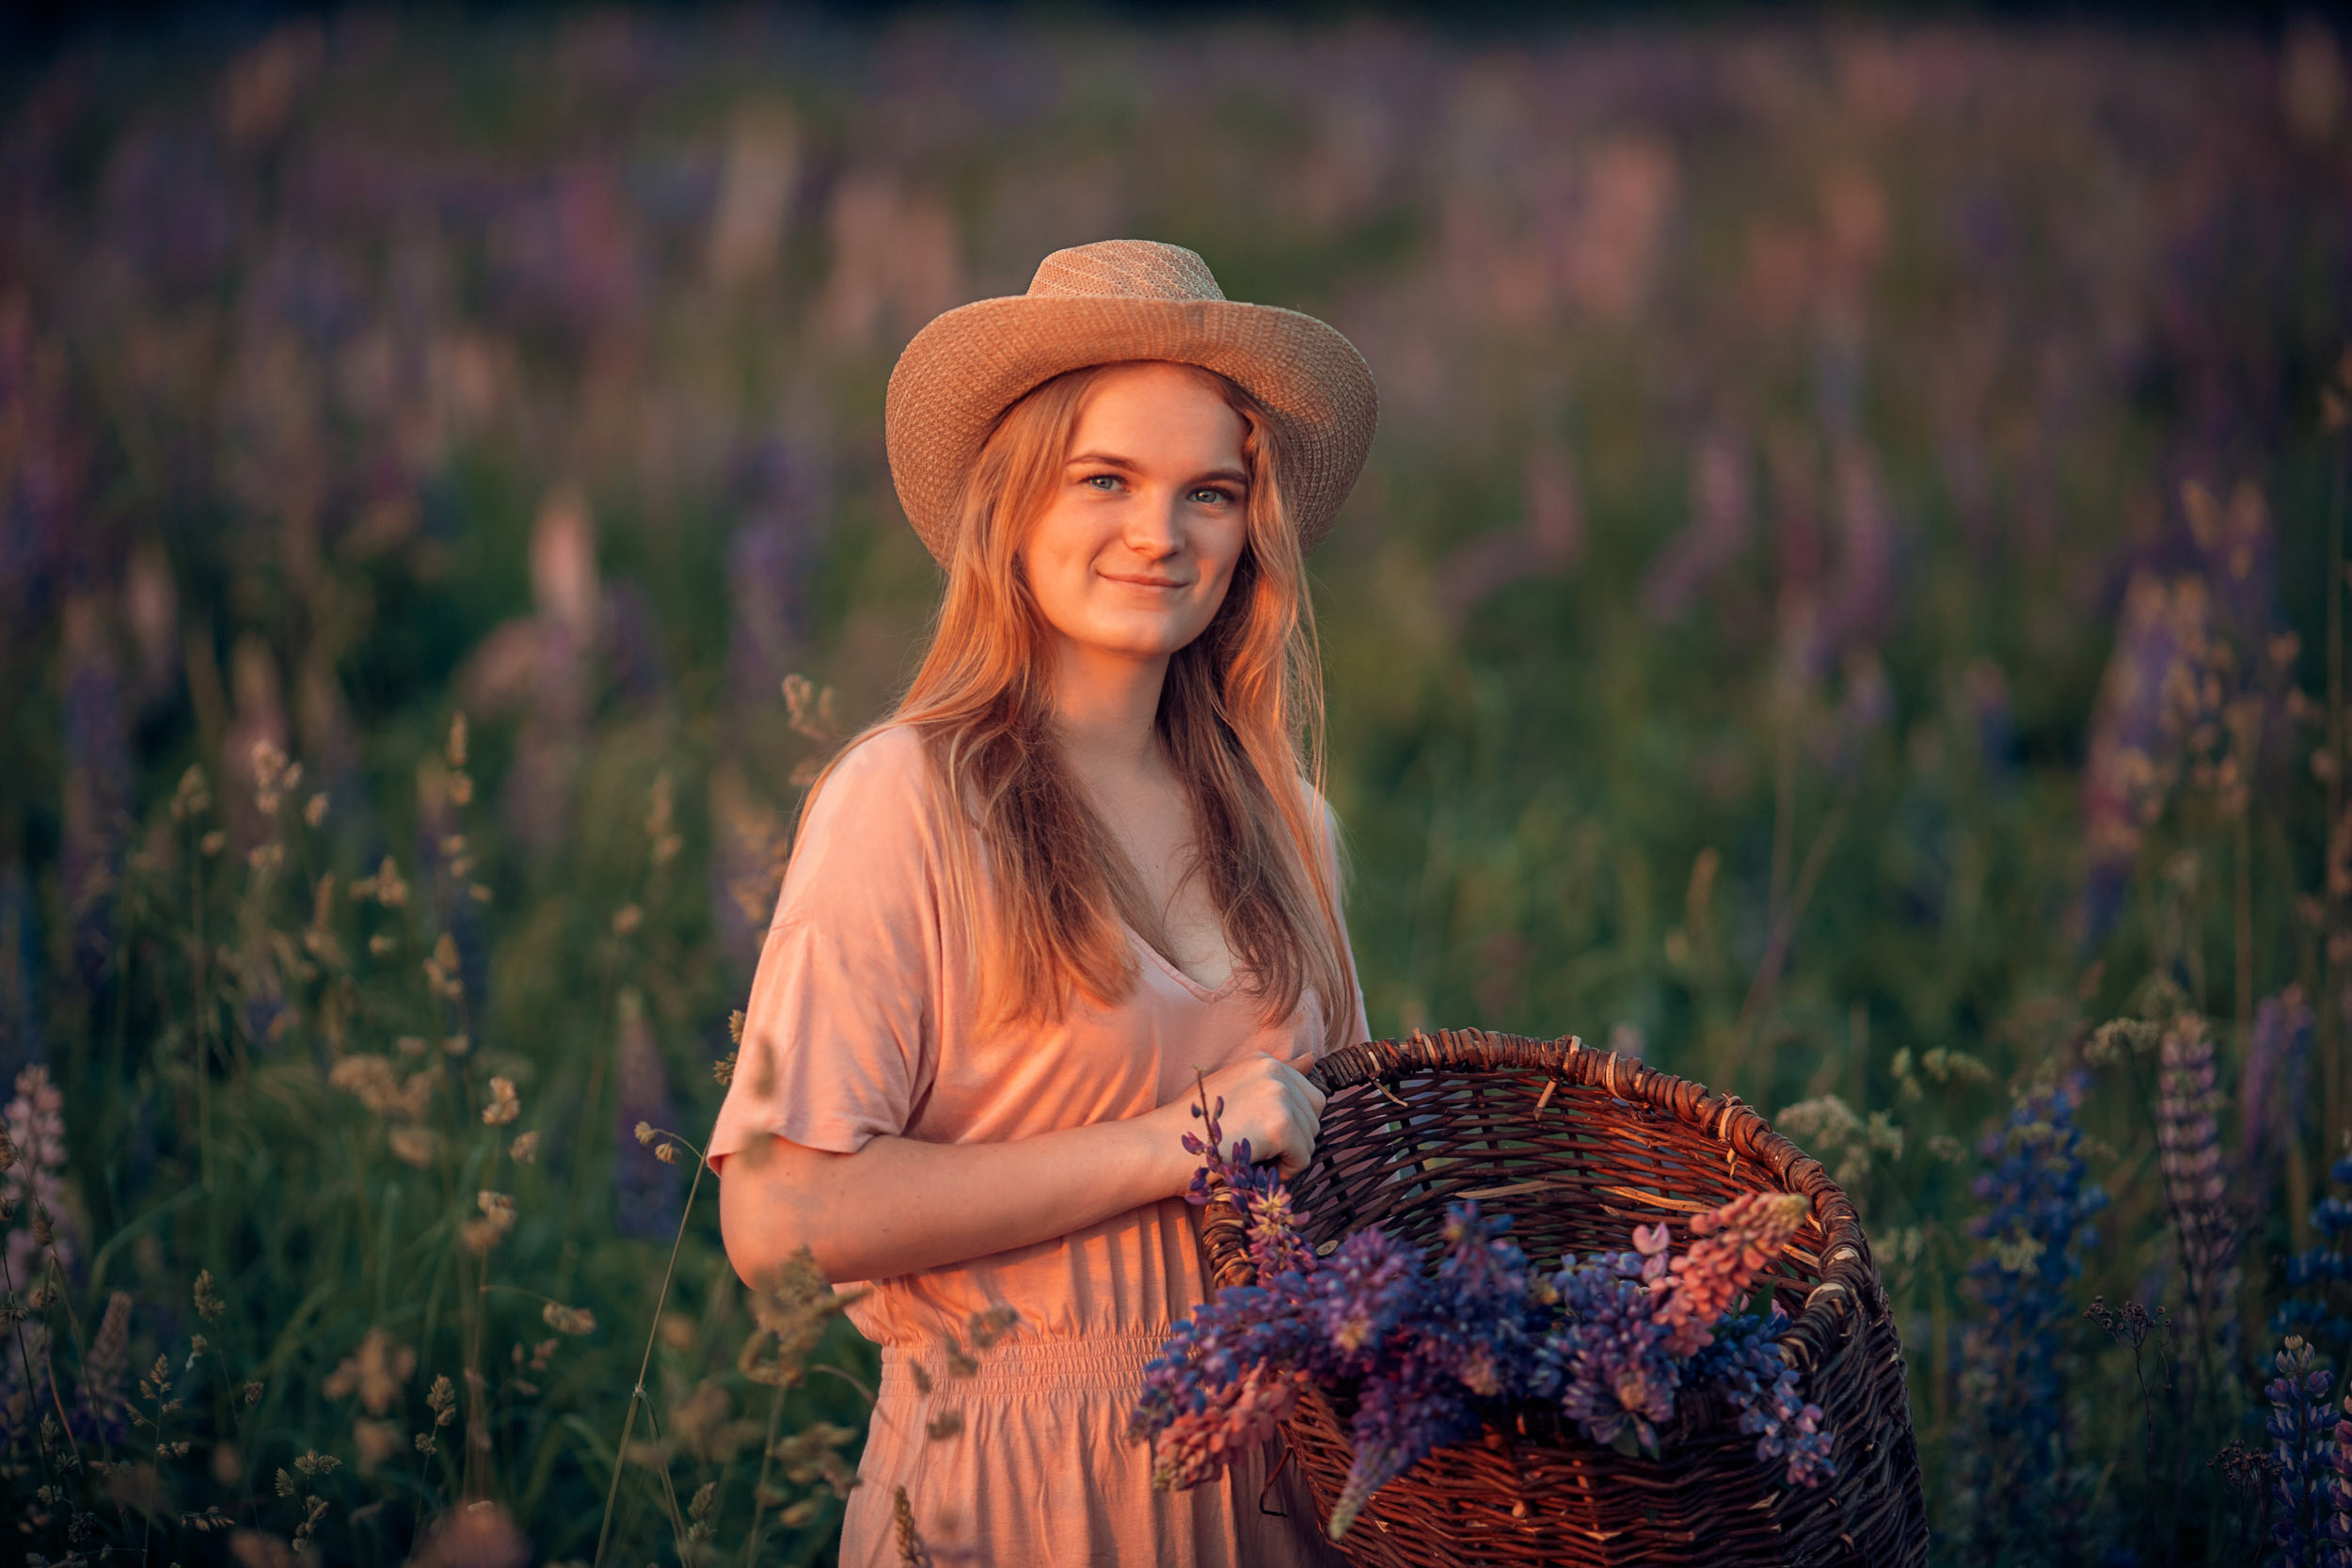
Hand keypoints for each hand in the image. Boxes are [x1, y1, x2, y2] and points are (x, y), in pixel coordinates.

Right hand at [1174, 1052, 1327, 1183]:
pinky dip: (1285, 1171)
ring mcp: (1278, 1095)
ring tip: (1251, 1156)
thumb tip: (1313, 1058)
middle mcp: (1274, 1070)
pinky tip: (1255, 1166)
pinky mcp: (1280, 1124)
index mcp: (1263, 1061)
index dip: (1288, 1120)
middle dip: (1294, 1137)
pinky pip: (1303, 1157)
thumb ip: (1274, 1076)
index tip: (1257, 1131)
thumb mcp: (1234, 1089)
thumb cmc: (1191, 1126)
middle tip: (1256, 1148)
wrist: (1160, 1147)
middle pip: (1314, 1114)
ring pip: (1310, 1137)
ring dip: (1287, 1155)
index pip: (1305, 1093)